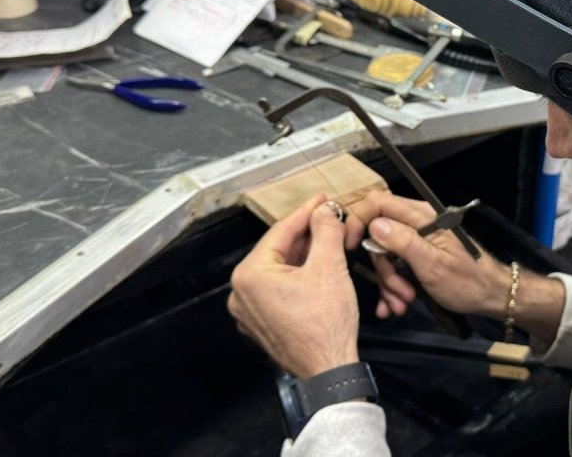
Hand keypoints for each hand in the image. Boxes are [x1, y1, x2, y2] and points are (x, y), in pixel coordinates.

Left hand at [228, 195, 359, 377]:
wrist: (328, 370)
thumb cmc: (325, 329)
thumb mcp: (330, 268)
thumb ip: (325, 232)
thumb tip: (324, 212)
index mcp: (250, 276)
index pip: (280, 232)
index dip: (305, 213)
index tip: (320, 202)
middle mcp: (241, 294)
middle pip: (278, 250)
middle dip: (305, 235)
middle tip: (328, 219)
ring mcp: (248, 311)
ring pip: (278, 270)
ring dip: (303, 255)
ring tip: (327, 242)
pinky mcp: (261, 323)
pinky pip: (277, 289)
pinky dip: (296, 277)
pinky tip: (317, 270)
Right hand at [344, 191, 512, 319]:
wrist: (490, 296)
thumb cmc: (468, 281)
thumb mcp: (432, 265)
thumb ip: (403, 242)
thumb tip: (375, 224)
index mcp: (422, 216)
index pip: (379, 202)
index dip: (359, 219)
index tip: (351, 245)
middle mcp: (418, 222)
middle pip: (379, 235)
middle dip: (383, 267)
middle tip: (398, 292)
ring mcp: (417, 239)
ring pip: (385, 255)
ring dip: (389, 282)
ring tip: (403, 303)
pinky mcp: (418, 255)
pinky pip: (395, 266)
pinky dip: (393, 286)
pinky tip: (395, 304)